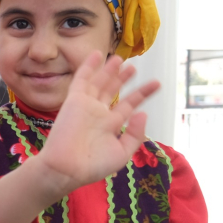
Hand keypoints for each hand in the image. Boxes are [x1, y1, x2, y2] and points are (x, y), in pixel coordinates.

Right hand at [34, 52, 159, 194]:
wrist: (66, 168)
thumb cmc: (93, 165)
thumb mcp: (122, 153)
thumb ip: (135, 134)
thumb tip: (142, 113)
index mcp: (110, 126)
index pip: (129, 104)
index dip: (142, 93)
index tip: (156, 84)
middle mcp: (99, 113)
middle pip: (112, 91)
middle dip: (123, 78)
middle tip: (133, 67)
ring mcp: (86, 105)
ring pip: (99, 82)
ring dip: (109, 70)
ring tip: (120, 58)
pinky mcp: (74, 100)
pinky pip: (81, 79)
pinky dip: (88, 66)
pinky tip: (97, 54)